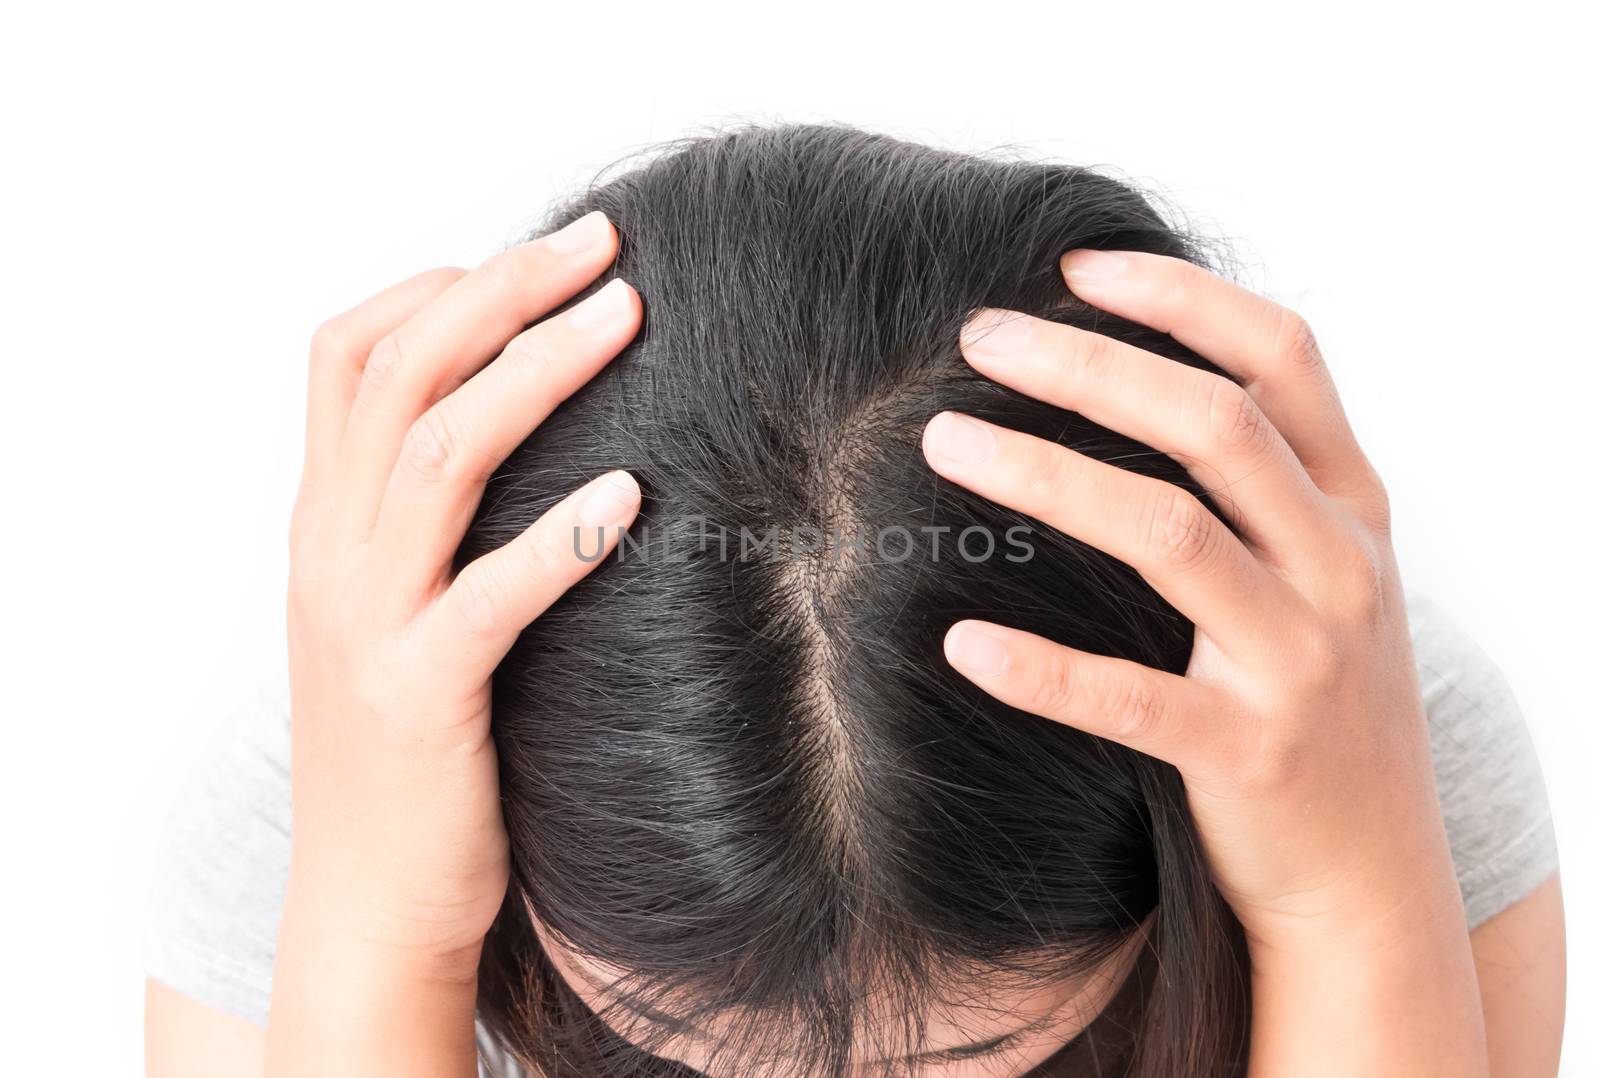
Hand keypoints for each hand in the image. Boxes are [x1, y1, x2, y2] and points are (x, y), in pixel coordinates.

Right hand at [280, 209, 641, 968]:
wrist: (368, 898)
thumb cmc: (410, 744)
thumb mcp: (393, 610)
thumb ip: (426, 521)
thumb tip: (521, 427)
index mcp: (325, 522)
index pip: (345, 353)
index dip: (436, 285)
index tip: (533, 259)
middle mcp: (330, 553)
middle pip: (401, 372)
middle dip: (502, 290)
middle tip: (605, 242)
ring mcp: (367, 623)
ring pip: (438, 455)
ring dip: (536, 372)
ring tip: (626, 317)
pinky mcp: (421, 696)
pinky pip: (490, 596)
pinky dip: (559, 536)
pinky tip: (632, 492)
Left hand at [923, 251, 1488, 1075]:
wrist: (1374, 875)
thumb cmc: (1326, 703)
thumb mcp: (1331, 575)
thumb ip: (1273, 482)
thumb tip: (1146, 374)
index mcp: (1356, 509)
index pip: (1283, 358)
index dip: (1180, 298)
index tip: (1075, 264)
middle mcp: (1340, 568)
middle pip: (1213, 425)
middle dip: (1089, 366)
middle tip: (979, 336)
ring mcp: (1300, 664)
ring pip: (1169, 535)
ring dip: (1046, 475)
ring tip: (943, 442)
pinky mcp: (1249, 754)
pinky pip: (1131, 700)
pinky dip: (1042, 669)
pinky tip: (960, 643)